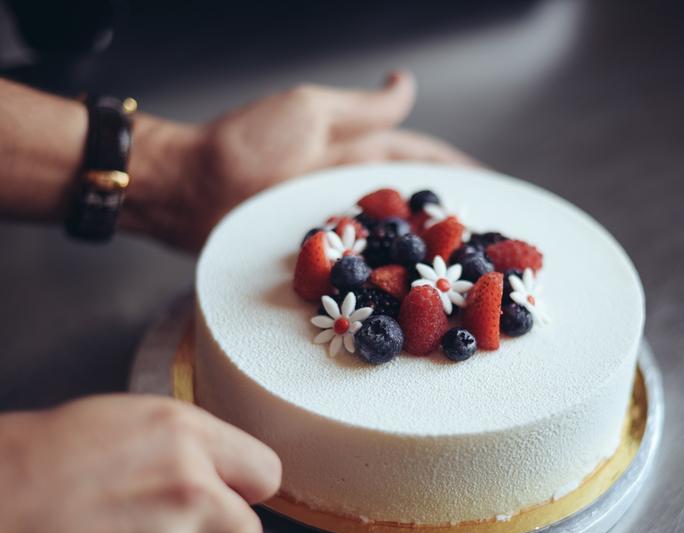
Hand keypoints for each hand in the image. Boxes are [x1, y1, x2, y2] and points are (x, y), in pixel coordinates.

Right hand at [0, 395, 279, 532]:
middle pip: (249, 528)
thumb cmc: (18, 463)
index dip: (244, 486)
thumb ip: (175, 445)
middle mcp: (191, 488)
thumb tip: (204, 465)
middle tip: (176, 525)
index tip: (231, 493)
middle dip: (220, 531)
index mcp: (183, 434)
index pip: (265, 471)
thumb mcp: (113, 420)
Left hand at [123, 71, 476, 251]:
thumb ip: (362, 109)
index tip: (494, 190)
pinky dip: (386, 284)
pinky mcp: (316, 260)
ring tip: (463, 279)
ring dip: (424, 261)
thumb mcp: (309, 112)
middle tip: (493, 248)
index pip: (420, 159)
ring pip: (391, 243)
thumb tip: (408, 83)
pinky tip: (408, 298)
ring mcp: (334, 226)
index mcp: (355, 150)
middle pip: (411, 206)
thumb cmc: (245, 143)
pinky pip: (362, 272)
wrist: (189, 190)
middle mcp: (349, 189)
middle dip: (450, 223)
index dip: (457, 172)